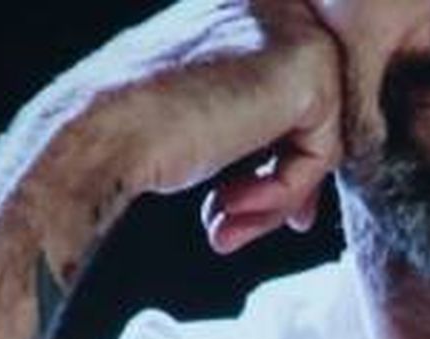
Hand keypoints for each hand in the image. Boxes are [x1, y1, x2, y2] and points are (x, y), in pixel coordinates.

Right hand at [44, 0, 342, 249]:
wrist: (108, 131)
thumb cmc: (137, 130)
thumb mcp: (207, 123)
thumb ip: (256, 135)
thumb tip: (303, 205)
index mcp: (243, 7)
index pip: (289, 95)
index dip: (273, 161)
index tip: (238, 206)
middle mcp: (274, 3)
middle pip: (311, 118)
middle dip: (279, 185)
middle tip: (231, 224)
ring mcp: (295, 26)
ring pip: (320, 140)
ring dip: (275, 197)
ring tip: (224, 223)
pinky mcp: (310, 63)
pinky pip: (322, 152)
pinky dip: (282, 192)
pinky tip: (230, 204)